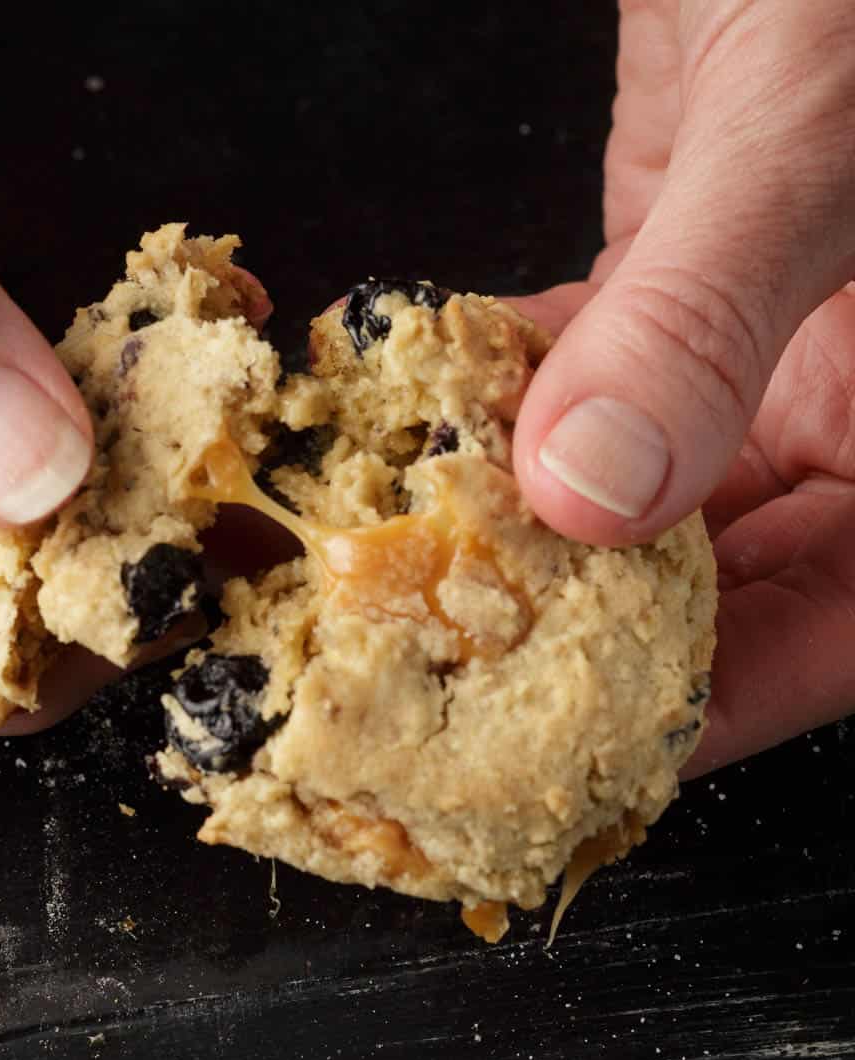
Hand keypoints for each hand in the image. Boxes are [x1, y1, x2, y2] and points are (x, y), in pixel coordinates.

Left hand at [510, 0, 854, 773]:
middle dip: (588, 623)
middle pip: (727, 574)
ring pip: (643, 479)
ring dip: (528, 509)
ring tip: (419, 556)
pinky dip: (515, 392)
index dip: (718, 703)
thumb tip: (589, 488)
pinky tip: (441, 407)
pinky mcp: (685, 272)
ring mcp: (773, 341)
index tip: (576, 750)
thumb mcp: (817, 137)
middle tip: (455, 667)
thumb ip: (704, 317)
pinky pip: (594, 371)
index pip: (841, 621)